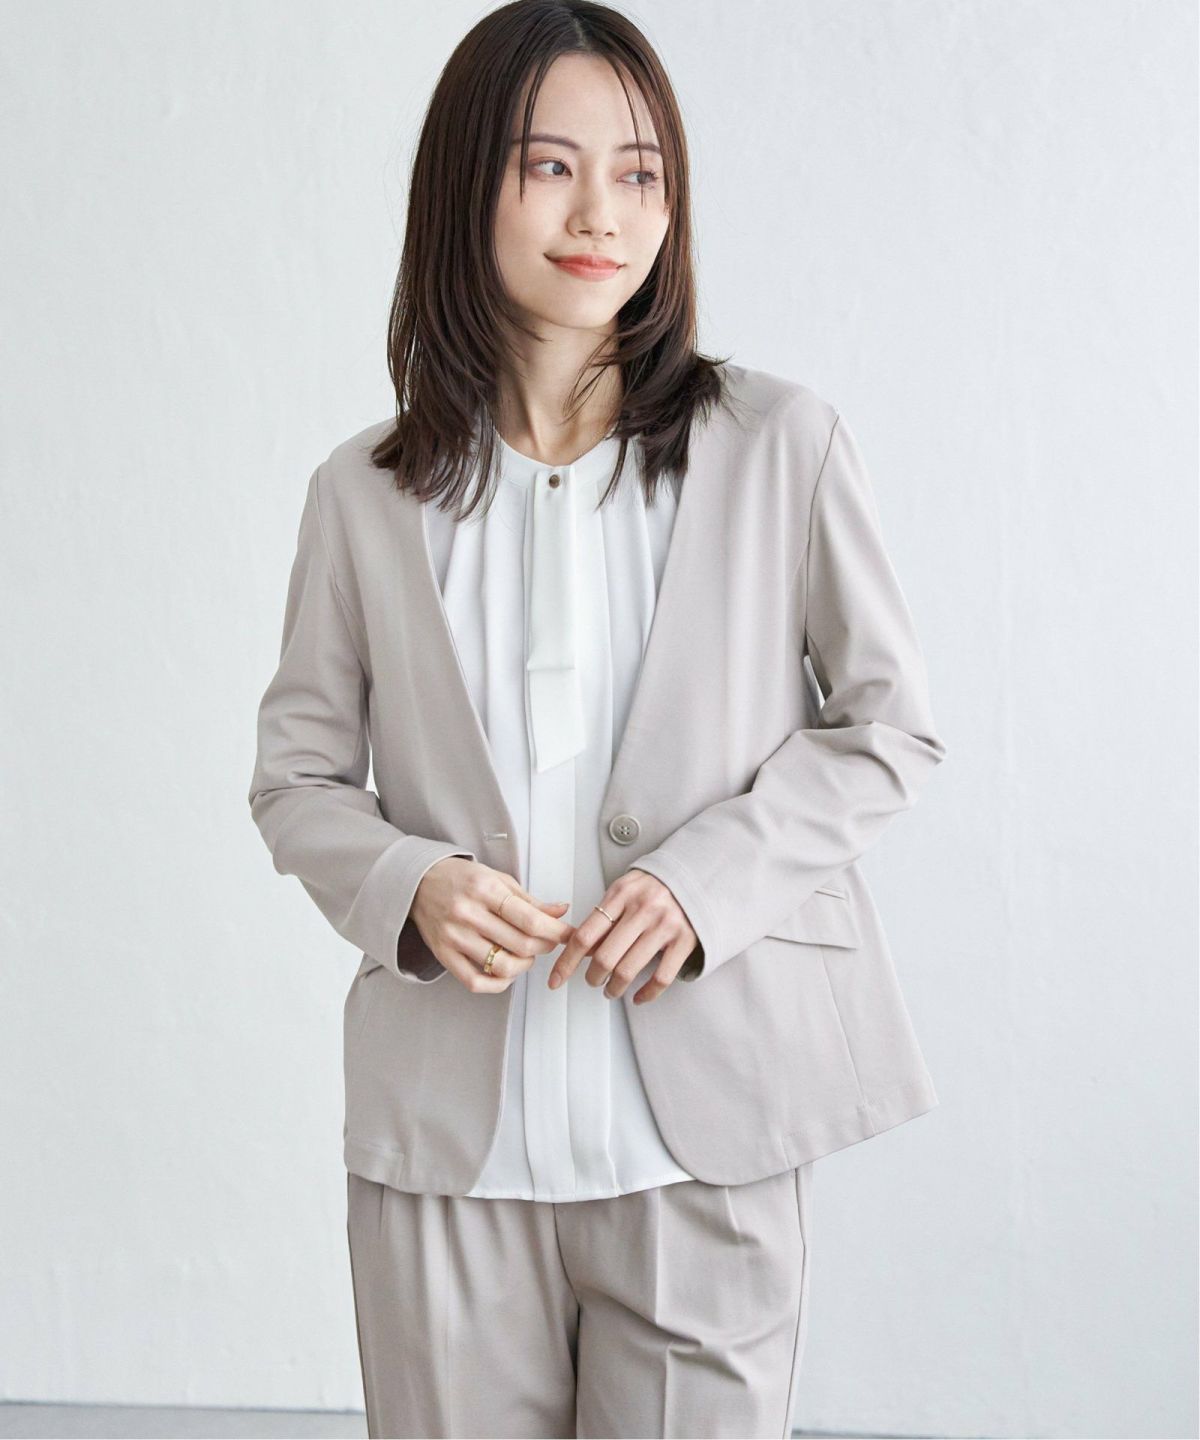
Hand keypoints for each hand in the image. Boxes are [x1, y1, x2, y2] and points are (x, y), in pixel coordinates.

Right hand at [410, 857, 574, 992]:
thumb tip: (560, 912)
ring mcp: (455, 937)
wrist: (418, 883)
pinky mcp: (444, 955)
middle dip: (544, 947)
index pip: (530, 919)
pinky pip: (476, 981)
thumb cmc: (460, 879)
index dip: (556, 931)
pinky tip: (506, 973)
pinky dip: (498, 983)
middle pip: (521, 944)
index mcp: (485, 890)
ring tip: (526, 955)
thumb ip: (529, 899)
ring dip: (524, 965)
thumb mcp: (497, 879)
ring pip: (502, 966)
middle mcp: (468, 914)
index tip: (567, 935)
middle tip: (548, 942)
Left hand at [548, 870, 697, 1003]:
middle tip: (592, 981)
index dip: (566, 962)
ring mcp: (665, 926)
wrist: (696, 876)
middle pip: (605, 958)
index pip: (584, 935)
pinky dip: (646, 993)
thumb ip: (604, 916)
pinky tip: (638, 996)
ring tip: (611, 989)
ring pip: (628, 970)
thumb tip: (581, 950)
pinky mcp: (685, 940)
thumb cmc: (654, 886)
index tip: (556, 980)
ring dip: (614, 988)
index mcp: (621, 895)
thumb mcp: (624, 890)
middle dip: (593, 978)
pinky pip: (661, 977)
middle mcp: (643, 909)